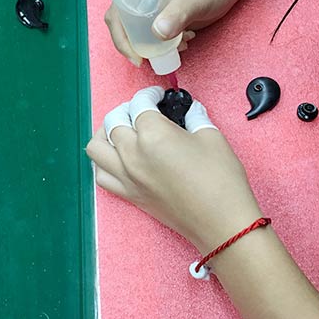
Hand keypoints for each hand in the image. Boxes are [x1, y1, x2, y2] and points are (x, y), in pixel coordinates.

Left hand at [86, 87, 262, 252]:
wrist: (222, 223)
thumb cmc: (220, 182)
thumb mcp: (212, 137)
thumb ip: (195, 117)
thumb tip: (190, 110)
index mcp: (153, 135)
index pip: (139, 105)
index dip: (149, 95)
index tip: (156, 95)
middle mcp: (133, 155)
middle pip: (113, 121)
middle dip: (126, 109)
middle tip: (142, 109)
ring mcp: (127, 177)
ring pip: (96, 147)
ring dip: (105, 133)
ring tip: (122, 130)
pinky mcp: (129, 195)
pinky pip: (101, 176)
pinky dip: (103, 163)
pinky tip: (119, 158)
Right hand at [104, 0, 246, 66]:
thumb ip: (178, 13)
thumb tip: (157, 33)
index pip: (116, 12)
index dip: (119, 35)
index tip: (134, 55)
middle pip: (122, 25)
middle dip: (133, 45)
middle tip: (147, 60)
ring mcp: (151, 7)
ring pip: (136, 33)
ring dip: (150, 47)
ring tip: (175, 48)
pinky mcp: (162, 16)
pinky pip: (151, 35)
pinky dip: (162, 46)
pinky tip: (182, 44)